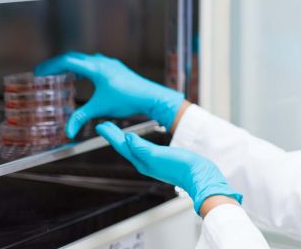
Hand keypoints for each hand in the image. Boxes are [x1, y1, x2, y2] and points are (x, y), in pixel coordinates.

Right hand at [35, 52, 184, 137]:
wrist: (150, 96)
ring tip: (59, 75)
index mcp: (96, 68)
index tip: (39, 72)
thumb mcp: (100, 109)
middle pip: (74, 58)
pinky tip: (80, 78)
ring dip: (70, 65)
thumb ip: (81, 118)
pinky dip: (82, 68)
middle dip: (57, 65)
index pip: (67, 61)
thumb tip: (68, 131)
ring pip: (85, 60)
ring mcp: (110, 64)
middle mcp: (102, 62)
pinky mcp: (116, 68)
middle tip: (44, 73)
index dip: (51, 66)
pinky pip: (94, 64)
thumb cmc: (128, 99)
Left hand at [96, 121, 241, 214]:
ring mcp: (154, 163)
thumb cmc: (181, 167)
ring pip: (134, 149)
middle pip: (126, 148)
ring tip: (120, 133)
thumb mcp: (158, 155)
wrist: (199, 175)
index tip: (101, 125)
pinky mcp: (163, 161)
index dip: (111, 135)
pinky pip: (145, 150)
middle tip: (105, 126)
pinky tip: (141, 142)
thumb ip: (141, 148)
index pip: (122, 146)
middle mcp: (145, 163)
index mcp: (142, 161)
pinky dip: (138, 144)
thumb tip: (127, 138)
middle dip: (115, 137)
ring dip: (125, 140)